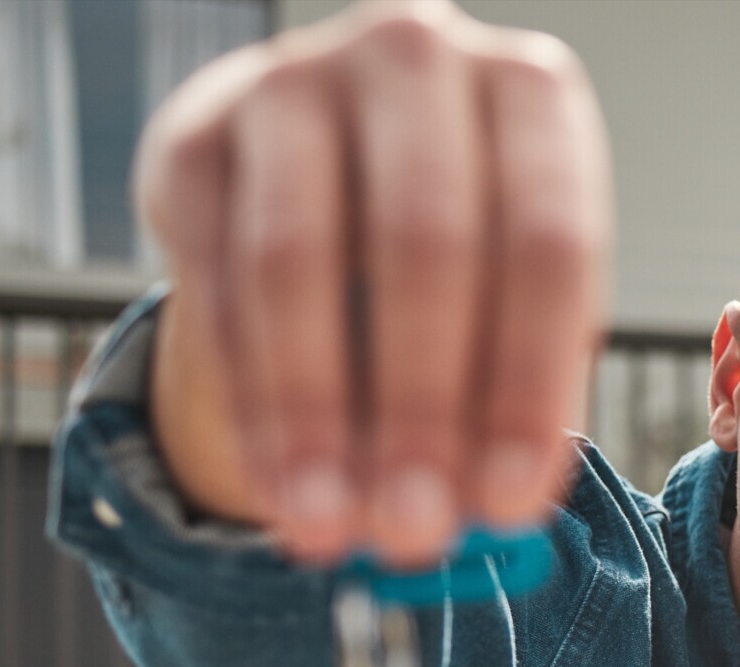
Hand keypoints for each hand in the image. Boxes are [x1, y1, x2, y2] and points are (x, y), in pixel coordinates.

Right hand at [137, 0, 611, 567]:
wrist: (332, 162)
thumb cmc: (464, 246)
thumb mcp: (517, 298)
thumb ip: (517, 395)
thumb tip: (494, 524)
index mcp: (531, 94)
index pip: (545, 247)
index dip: (526, 385)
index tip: (507, 505)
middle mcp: (415, 61)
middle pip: (425, 247)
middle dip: (419, 410)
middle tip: (412, 532)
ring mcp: (293, 82)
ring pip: (298, 262)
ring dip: (316, 415)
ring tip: (331, 528)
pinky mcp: (194, 134)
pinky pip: (215, 278)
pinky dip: (249, 397)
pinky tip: (277, 483)